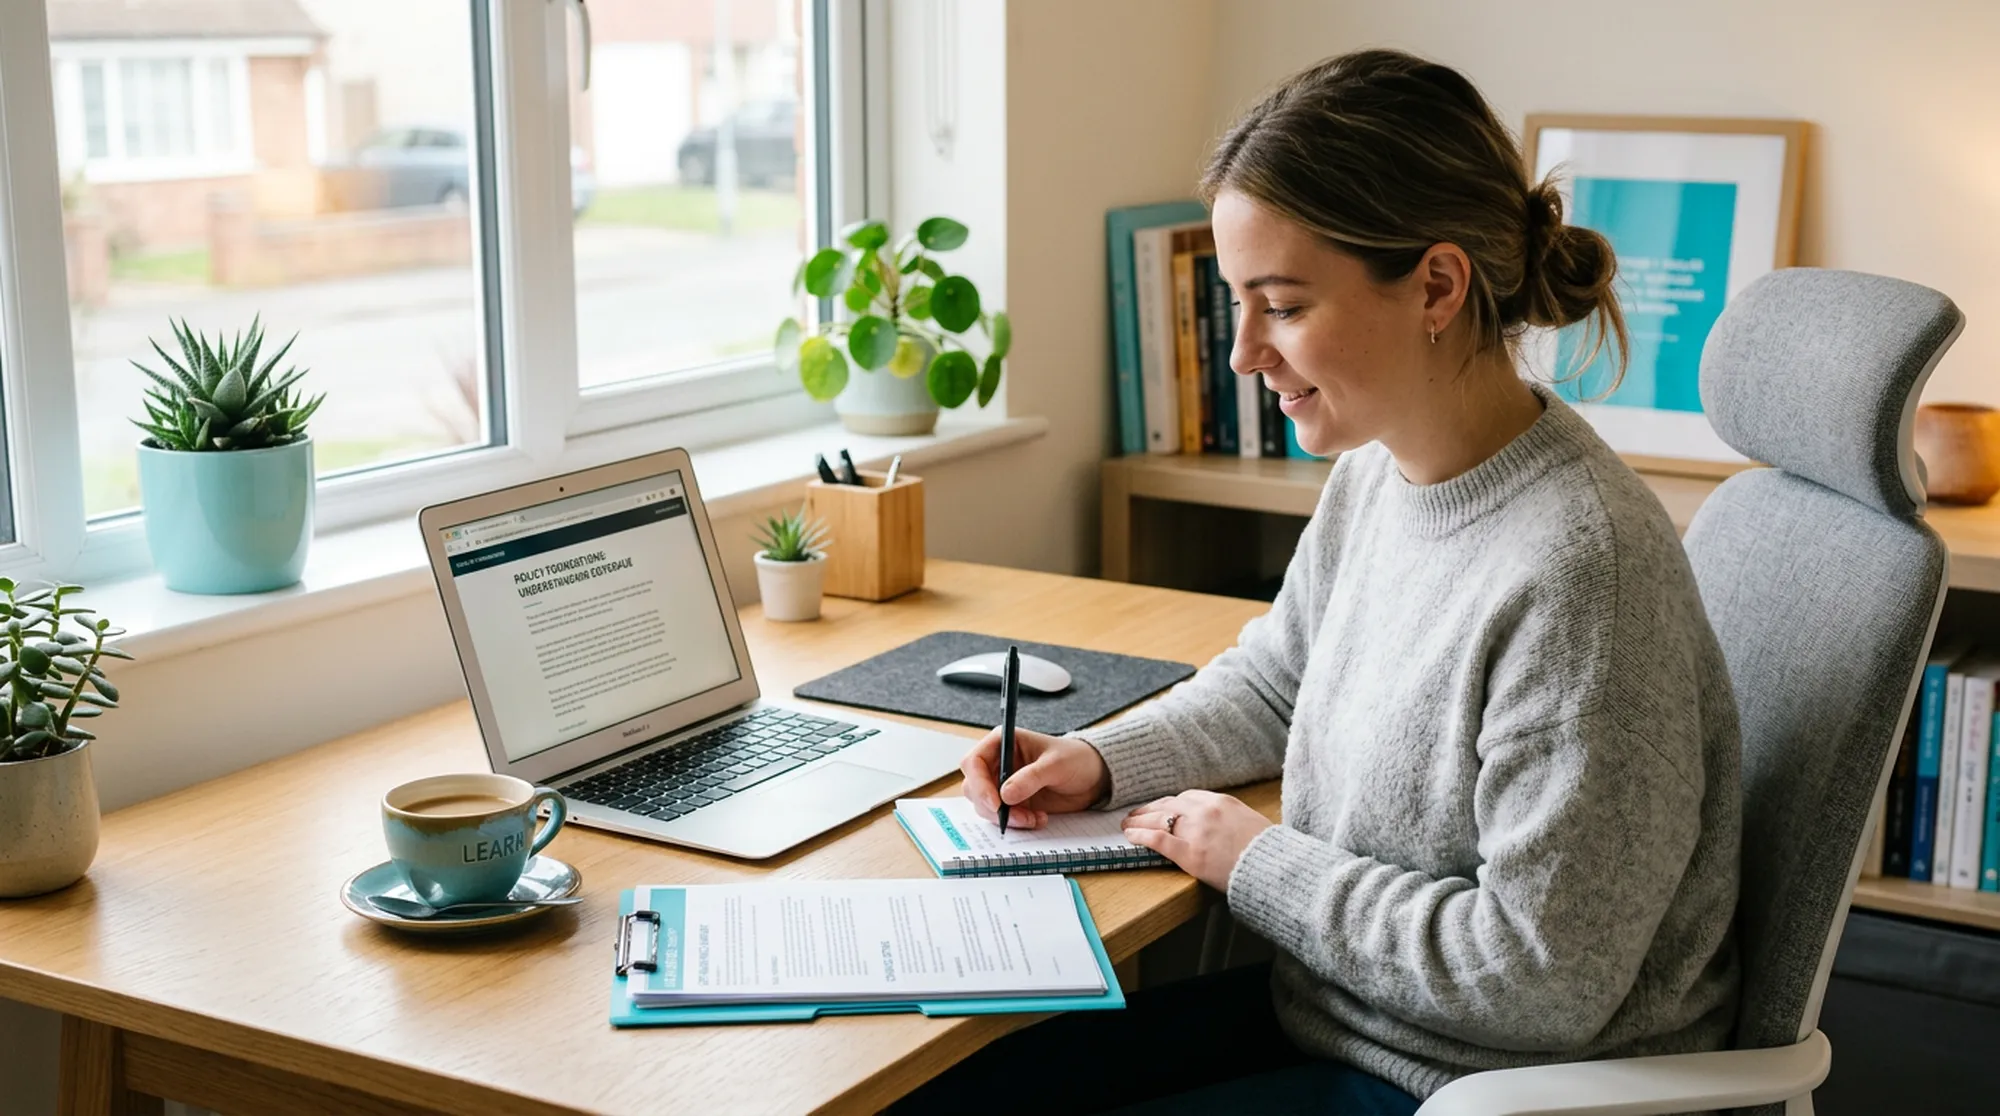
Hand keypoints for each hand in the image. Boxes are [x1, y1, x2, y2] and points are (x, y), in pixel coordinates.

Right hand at [959, 727, 1110, 829]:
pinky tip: (1038, 819)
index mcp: (1002, 742)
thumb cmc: (1075, 759)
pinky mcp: (1012, 803)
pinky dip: (1017, 823)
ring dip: (1007, 817)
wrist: (1092, 777)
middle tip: (1016, 817)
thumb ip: (1031, 778)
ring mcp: (1002, 784)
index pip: (974, 761)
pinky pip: (1002, 817)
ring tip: (1033, 818)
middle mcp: (997, 763)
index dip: (979, 783)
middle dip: (992, 806)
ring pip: (985, 806)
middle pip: (974, 787)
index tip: (996, 803)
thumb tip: (1005, 795)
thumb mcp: (1056, 764)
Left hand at [1123, 791, 1272, 890]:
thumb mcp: (1249, 822)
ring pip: (1158, 820)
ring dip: (1139, 821)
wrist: (1274, 867)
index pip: (1186, 797)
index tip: (1160, 808)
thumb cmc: (1266, 850)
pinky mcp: (1190, 853)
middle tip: (1137, 814)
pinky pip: (1157, 839)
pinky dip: (1141, 836)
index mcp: (1221, 801)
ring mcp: (1196, 831)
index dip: (1168, 803)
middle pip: (1168, 805)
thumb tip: (1217, 825)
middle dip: (1149, 810)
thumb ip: (1229, 818)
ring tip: (1127, 825)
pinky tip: (1131, 837)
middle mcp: (1205, 811)